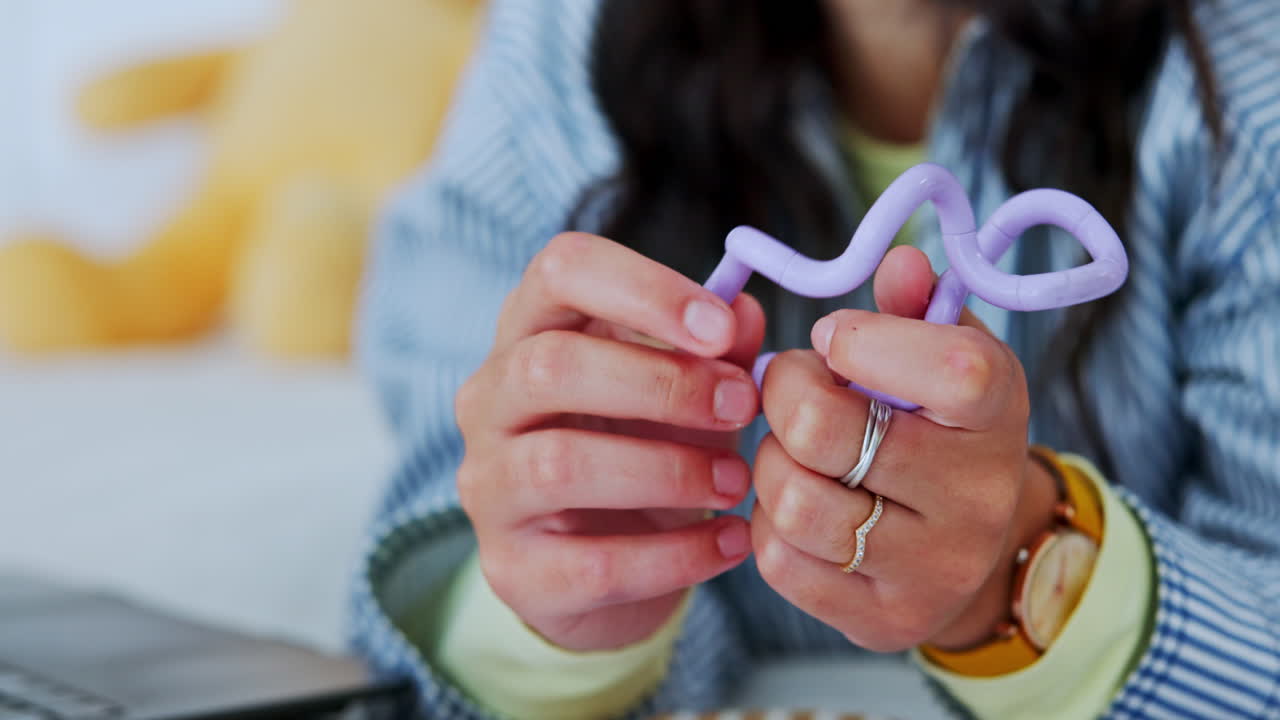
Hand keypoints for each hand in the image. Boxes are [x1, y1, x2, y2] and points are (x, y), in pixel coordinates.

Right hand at [455, 233, 765, 651]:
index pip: (560, 270)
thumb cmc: (645, 448)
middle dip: (662, 384)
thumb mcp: (687, 391)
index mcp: (532, 329)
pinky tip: (728, 541)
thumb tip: (744, 311)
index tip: (722, 329)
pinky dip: (675, 554)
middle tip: (741, 408)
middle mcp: (491, 399)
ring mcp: (489, 485)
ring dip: (669, 470)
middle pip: (550, 365)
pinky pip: (592, 562)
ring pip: (560, 464)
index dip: (644, 288)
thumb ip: (717, 351)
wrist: (609, 567)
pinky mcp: (512, 567)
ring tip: (736, 481)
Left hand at [750, 246, 1058, 650]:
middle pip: (826, 431)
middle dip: (783, 393)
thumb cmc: (946, 429)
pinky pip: (780, 561)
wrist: (979, 552)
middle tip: (790, 386)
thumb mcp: (949, 355)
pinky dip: (768, 525)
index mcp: (998, 413)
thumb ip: (918, 304)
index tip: (836, 338)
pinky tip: (798, 502)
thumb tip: (899, 258)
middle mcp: (976, 496)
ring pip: (792, 501)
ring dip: (770, 462)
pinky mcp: (882, 618)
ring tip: (794, 450)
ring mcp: (932, 567)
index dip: (863, 340)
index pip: (947, 369)